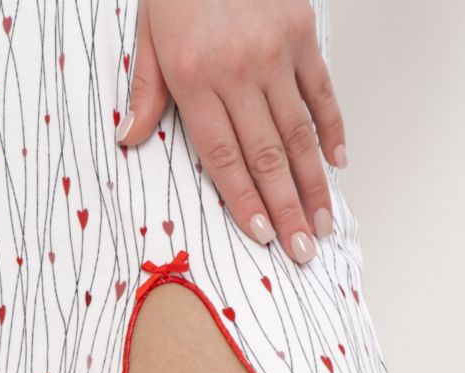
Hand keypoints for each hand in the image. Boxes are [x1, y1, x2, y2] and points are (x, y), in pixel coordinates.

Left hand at [116, 0, 346, 263]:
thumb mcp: (147, 31)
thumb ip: (142, 89)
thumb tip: (127, 140)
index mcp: (194, 77)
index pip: (223, 157)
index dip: (245, 201)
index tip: (264, 237)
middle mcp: (238, 71)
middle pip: (267, 156)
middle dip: (287, 210)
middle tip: (303, 250)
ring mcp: (276, 51)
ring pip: (298, 133)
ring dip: (313, 183)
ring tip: (324, 222)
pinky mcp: (302, 31)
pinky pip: (321, 91)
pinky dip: (332, 128)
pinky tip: (337, 164)